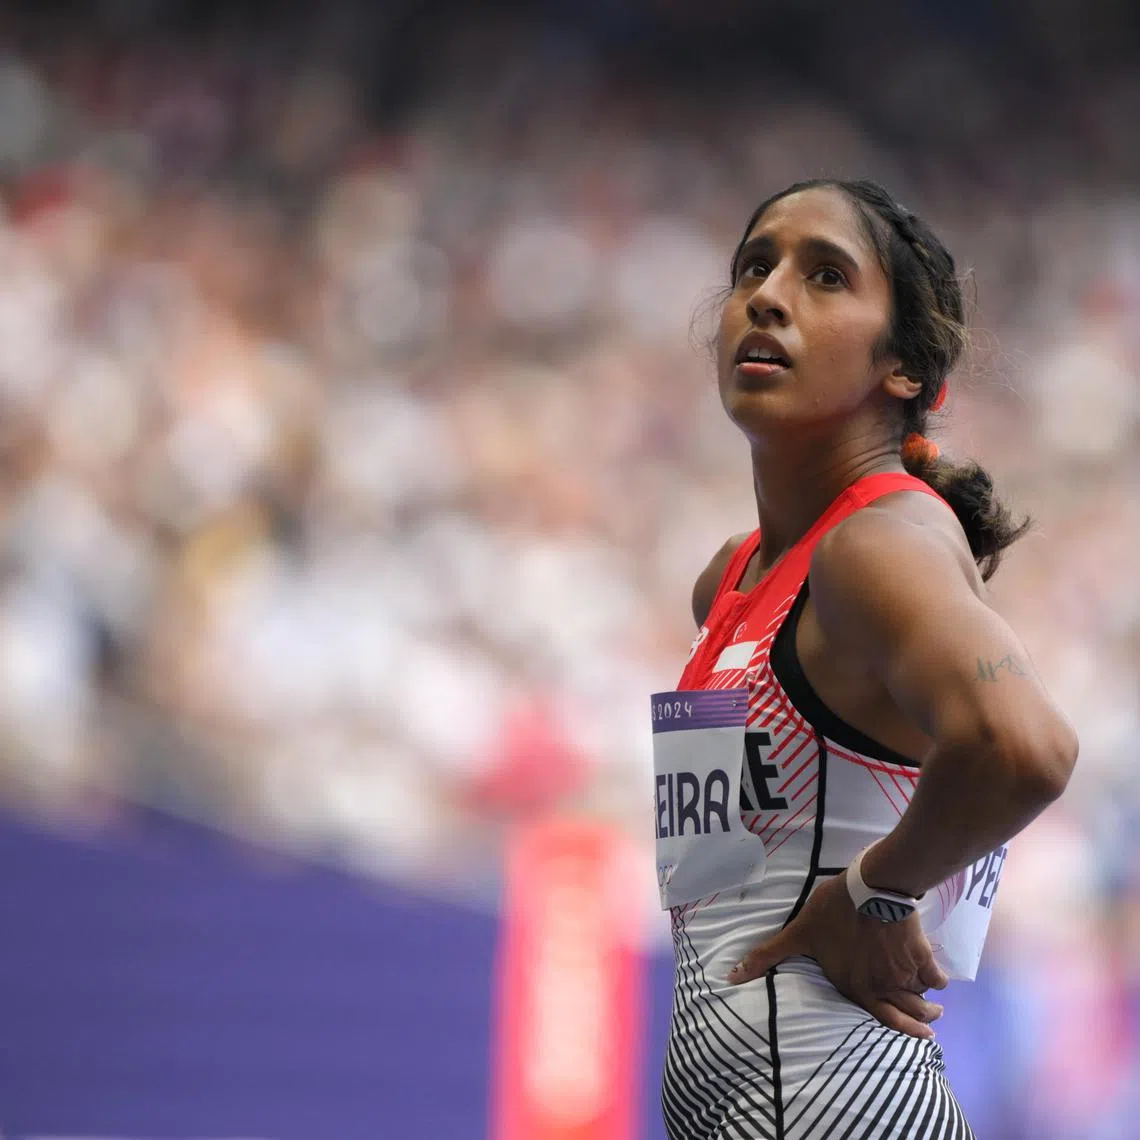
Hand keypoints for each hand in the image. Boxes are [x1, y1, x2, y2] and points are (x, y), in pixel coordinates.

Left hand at [727, 872, 948, 1038]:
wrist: (872, 887)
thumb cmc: (833, 911)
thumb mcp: (798, 933)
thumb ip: (767, 956)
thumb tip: (730, 977)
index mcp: (856, 988)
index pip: (882, 1019)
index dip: (899, 1027)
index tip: (914, 1032)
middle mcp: (882, 987)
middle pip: (910, 1013)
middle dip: (922, 1020)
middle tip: (932, 1020)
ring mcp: (903, 972)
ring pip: (923, 996)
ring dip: (929, 1003)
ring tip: (936, 1006)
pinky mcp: (921, 954)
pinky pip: (937, 975)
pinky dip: (939, 979)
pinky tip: (939, 977)